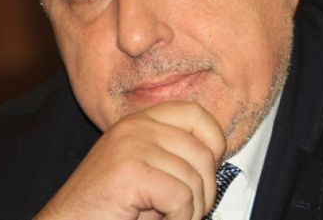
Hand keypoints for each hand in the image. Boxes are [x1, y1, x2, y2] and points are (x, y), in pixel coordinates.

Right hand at [34, 101, 226, 219]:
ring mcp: (131, 145)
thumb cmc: (106, 208)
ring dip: (188, 211)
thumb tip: (216, 157)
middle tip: (183, 212)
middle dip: (204, 191)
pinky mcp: (130, 171)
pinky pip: (181, 198)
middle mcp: (135, 126)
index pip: (196, 114)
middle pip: (203, 152)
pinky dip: (178, 219)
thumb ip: (172, 155)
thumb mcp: (144, 170)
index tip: (205, 173)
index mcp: (139, 121)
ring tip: (164, 218)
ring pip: (194, 179)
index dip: (213, 143)